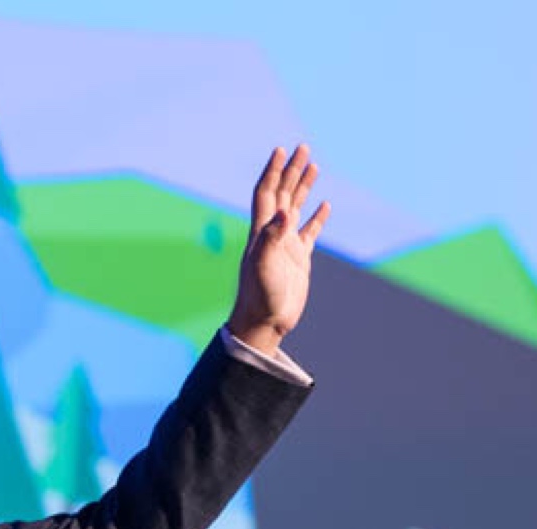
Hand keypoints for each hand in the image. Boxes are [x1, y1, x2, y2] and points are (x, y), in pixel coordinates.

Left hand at [227, 144, 331, 355]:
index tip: (281, 149)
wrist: (264, 324)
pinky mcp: (298, 260)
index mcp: (261, 232)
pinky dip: (317, 217)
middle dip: (291, 171)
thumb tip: (283, 211)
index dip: (273, 171)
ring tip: (313, 166)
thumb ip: (271, 238)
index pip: (266, 193)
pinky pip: (309, 232)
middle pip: (281, 194)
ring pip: (295, 209)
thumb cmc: (261, 298)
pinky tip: (325, 205)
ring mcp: (286, 246)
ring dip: (302, 187)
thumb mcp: (264, 266)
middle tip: (303, 147)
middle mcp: (272, 235)